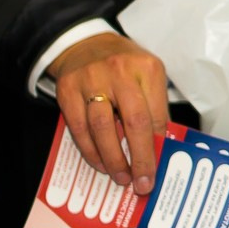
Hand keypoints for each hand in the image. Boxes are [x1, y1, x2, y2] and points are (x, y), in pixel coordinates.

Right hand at [50, 31, 170, 192]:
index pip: (157, 114)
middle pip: (134, 122)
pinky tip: (100, 163)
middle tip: (142, 183)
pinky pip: (79, 128)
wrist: (85, 44)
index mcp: (147, 69)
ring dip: (113, 158)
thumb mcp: (147, 76)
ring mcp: (91, 80)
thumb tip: (160, 148)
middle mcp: (120, 72)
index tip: (159, 169)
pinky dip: (90, 150)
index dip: (158, 146)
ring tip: (121, 177)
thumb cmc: (123, 66)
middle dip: (140, 158)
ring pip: (102, 128)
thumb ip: (154, 107)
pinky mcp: (68, 90)